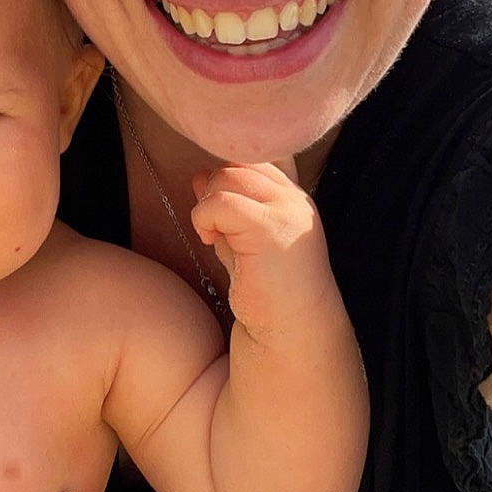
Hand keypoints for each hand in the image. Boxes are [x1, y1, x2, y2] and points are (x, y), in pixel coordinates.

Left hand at [191, 162, 331, 338]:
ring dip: (207, 204)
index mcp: (292, 198)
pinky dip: (204, 217)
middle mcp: (294, 198)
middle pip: (237, 162)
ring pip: (226, 176)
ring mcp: (286, 210)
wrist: (291, 331)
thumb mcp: (242, 242)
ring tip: (212, 236)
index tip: (216, 213)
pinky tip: (210, 241)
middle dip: (213, 189)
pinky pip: (221, 202)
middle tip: (212, 227)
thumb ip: (226, 209)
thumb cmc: (266, 293)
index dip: (225, 176)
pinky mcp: (270, 227)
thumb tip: (197, 174)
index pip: (252, 159)